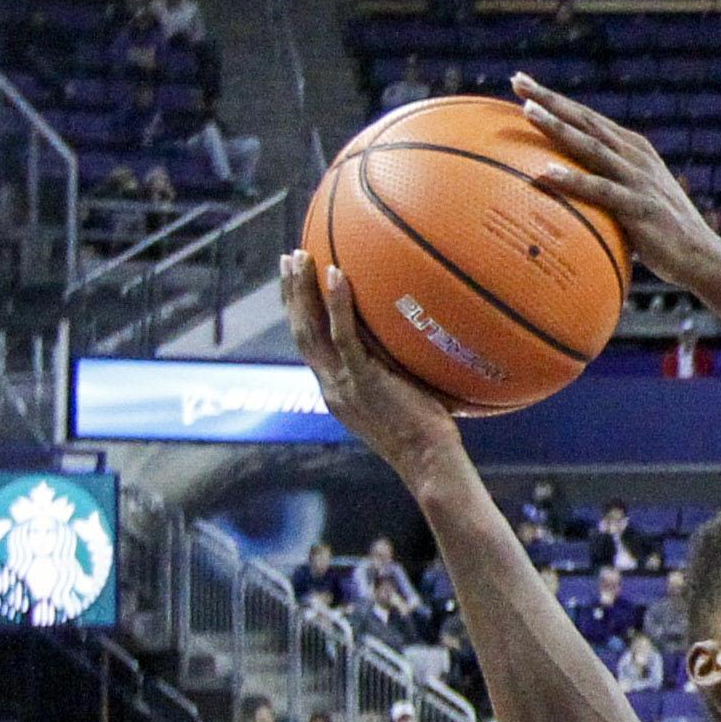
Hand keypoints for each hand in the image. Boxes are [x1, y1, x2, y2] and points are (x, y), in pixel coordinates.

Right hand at [282, 252, 462, 474]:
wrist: (429, 464)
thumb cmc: (431, 438)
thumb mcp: (407, 400)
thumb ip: (402, 374)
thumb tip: (424, 344)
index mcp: (338, 391)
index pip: (311, 346)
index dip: (300, 314)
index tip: (297, 284)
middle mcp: (332, 386)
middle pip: (300, 332)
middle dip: (291, 294)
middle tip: (289, 259)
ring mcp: (343, 384)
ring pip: (310, 330)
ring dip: (301, 291)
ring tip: (299, 257)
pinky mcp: (362, 381)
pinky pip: (344, 336)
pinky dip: (337, 304)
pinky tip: (337, 274)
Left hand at [509, 74, 720, 293]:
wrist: (703, 257)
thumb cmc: (662, 233)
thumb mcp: (635, 198)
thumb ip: (606, 187)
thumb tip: (566, 192)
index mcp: (633, 149)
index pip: (588, 117)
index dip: (556, 98)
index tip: (522, 82)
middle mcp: (635, 157)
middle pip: (586, 121)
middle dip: (550, 99)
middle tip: (517, 81)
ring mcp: (639, 180)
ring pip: (591, 147)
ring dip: (558, 128)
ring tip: (527, 112)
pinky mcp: (640, 208)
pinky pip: (602, 191)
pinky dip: (574, 180)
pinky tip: (547, 173)